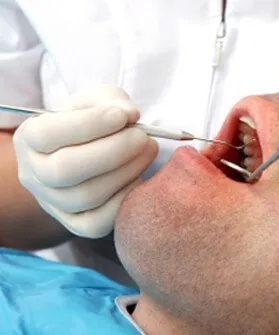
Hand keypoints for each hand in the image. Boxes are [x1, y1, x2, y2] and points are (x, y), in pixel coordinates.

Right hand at [13, 85, 157, 236]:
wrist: (87, 154)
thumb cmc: (92, 124)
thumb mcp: (96, 102)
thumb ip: (111, 100)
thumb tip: (131, 115)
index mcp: (30, 139)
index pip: (48, 134)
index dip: (89, 124)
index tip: (123, 116)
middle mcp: (34, 174)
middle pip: (66, 170)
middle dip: (114, 151)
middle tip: (143, 136)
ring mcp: (53, 203)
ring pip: (86, 196)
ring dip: (126, 171)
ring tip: (148, 150)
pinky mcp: (76, 224)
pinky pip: (98, 222)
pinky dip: (125, 200)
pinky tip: (140, 177)